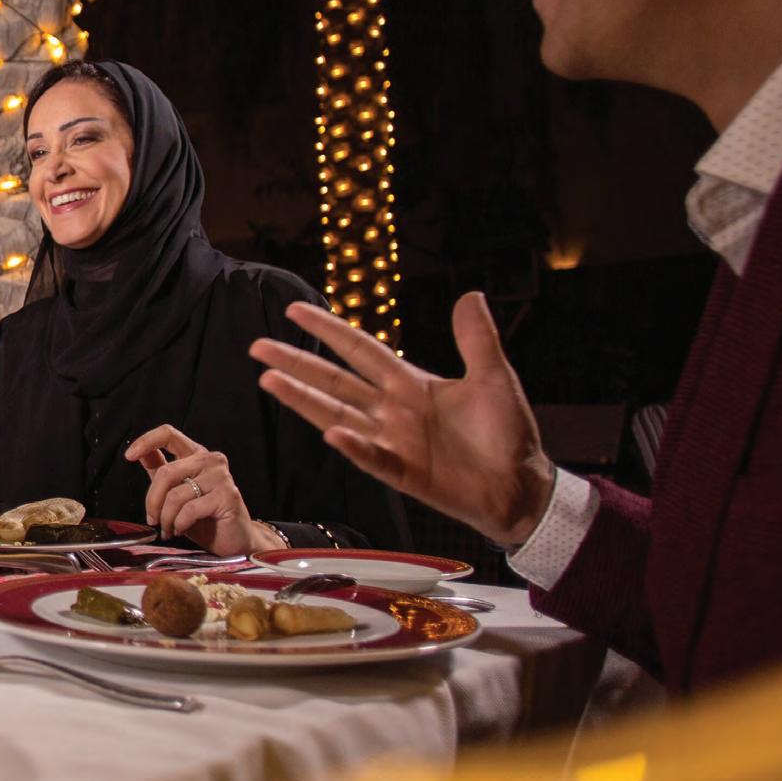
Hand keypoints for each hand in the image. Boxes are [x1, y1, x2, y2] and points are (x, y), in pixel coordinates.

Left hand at [124, 425, 263, 554]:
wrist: (233, 540)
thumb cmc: (204, 517)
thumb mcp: (175, 491)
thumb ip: (159, 470)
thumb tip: (138, 453)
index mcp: (196, 454)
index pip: (169, 434)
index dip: (146, 441)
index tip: (129, 455)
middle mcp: (210, 460)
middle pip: (166, 472)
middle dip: (153, 501)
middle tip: (152, 519)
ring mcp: (220, 476)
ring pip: (175, 495)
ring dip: (166, 518)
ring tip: (168, 528)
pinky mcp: (227, 495)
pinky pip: (189, 510)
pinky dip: (179, 524)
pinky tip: (181, 529)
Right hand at [249, 293, 555, 547]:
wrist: (522, 485)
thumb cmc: (506, 433)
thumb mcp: (493, 378)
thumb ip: (477, 340)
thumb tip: (470, 294)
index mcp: (410, 384)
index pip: (360, 350)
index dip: (328, 331)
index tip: (294, 310)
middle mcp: (393, 411)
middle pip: (335, 381)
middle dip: (297, 364)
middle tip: (259, 347)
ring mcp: (395, 443)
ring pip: (339, 416)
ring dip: (305, 401)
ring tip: (270, 381)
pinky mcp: (407, 474)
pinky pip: (374, 459)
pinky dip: (355, 447)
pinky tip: (333, 434)